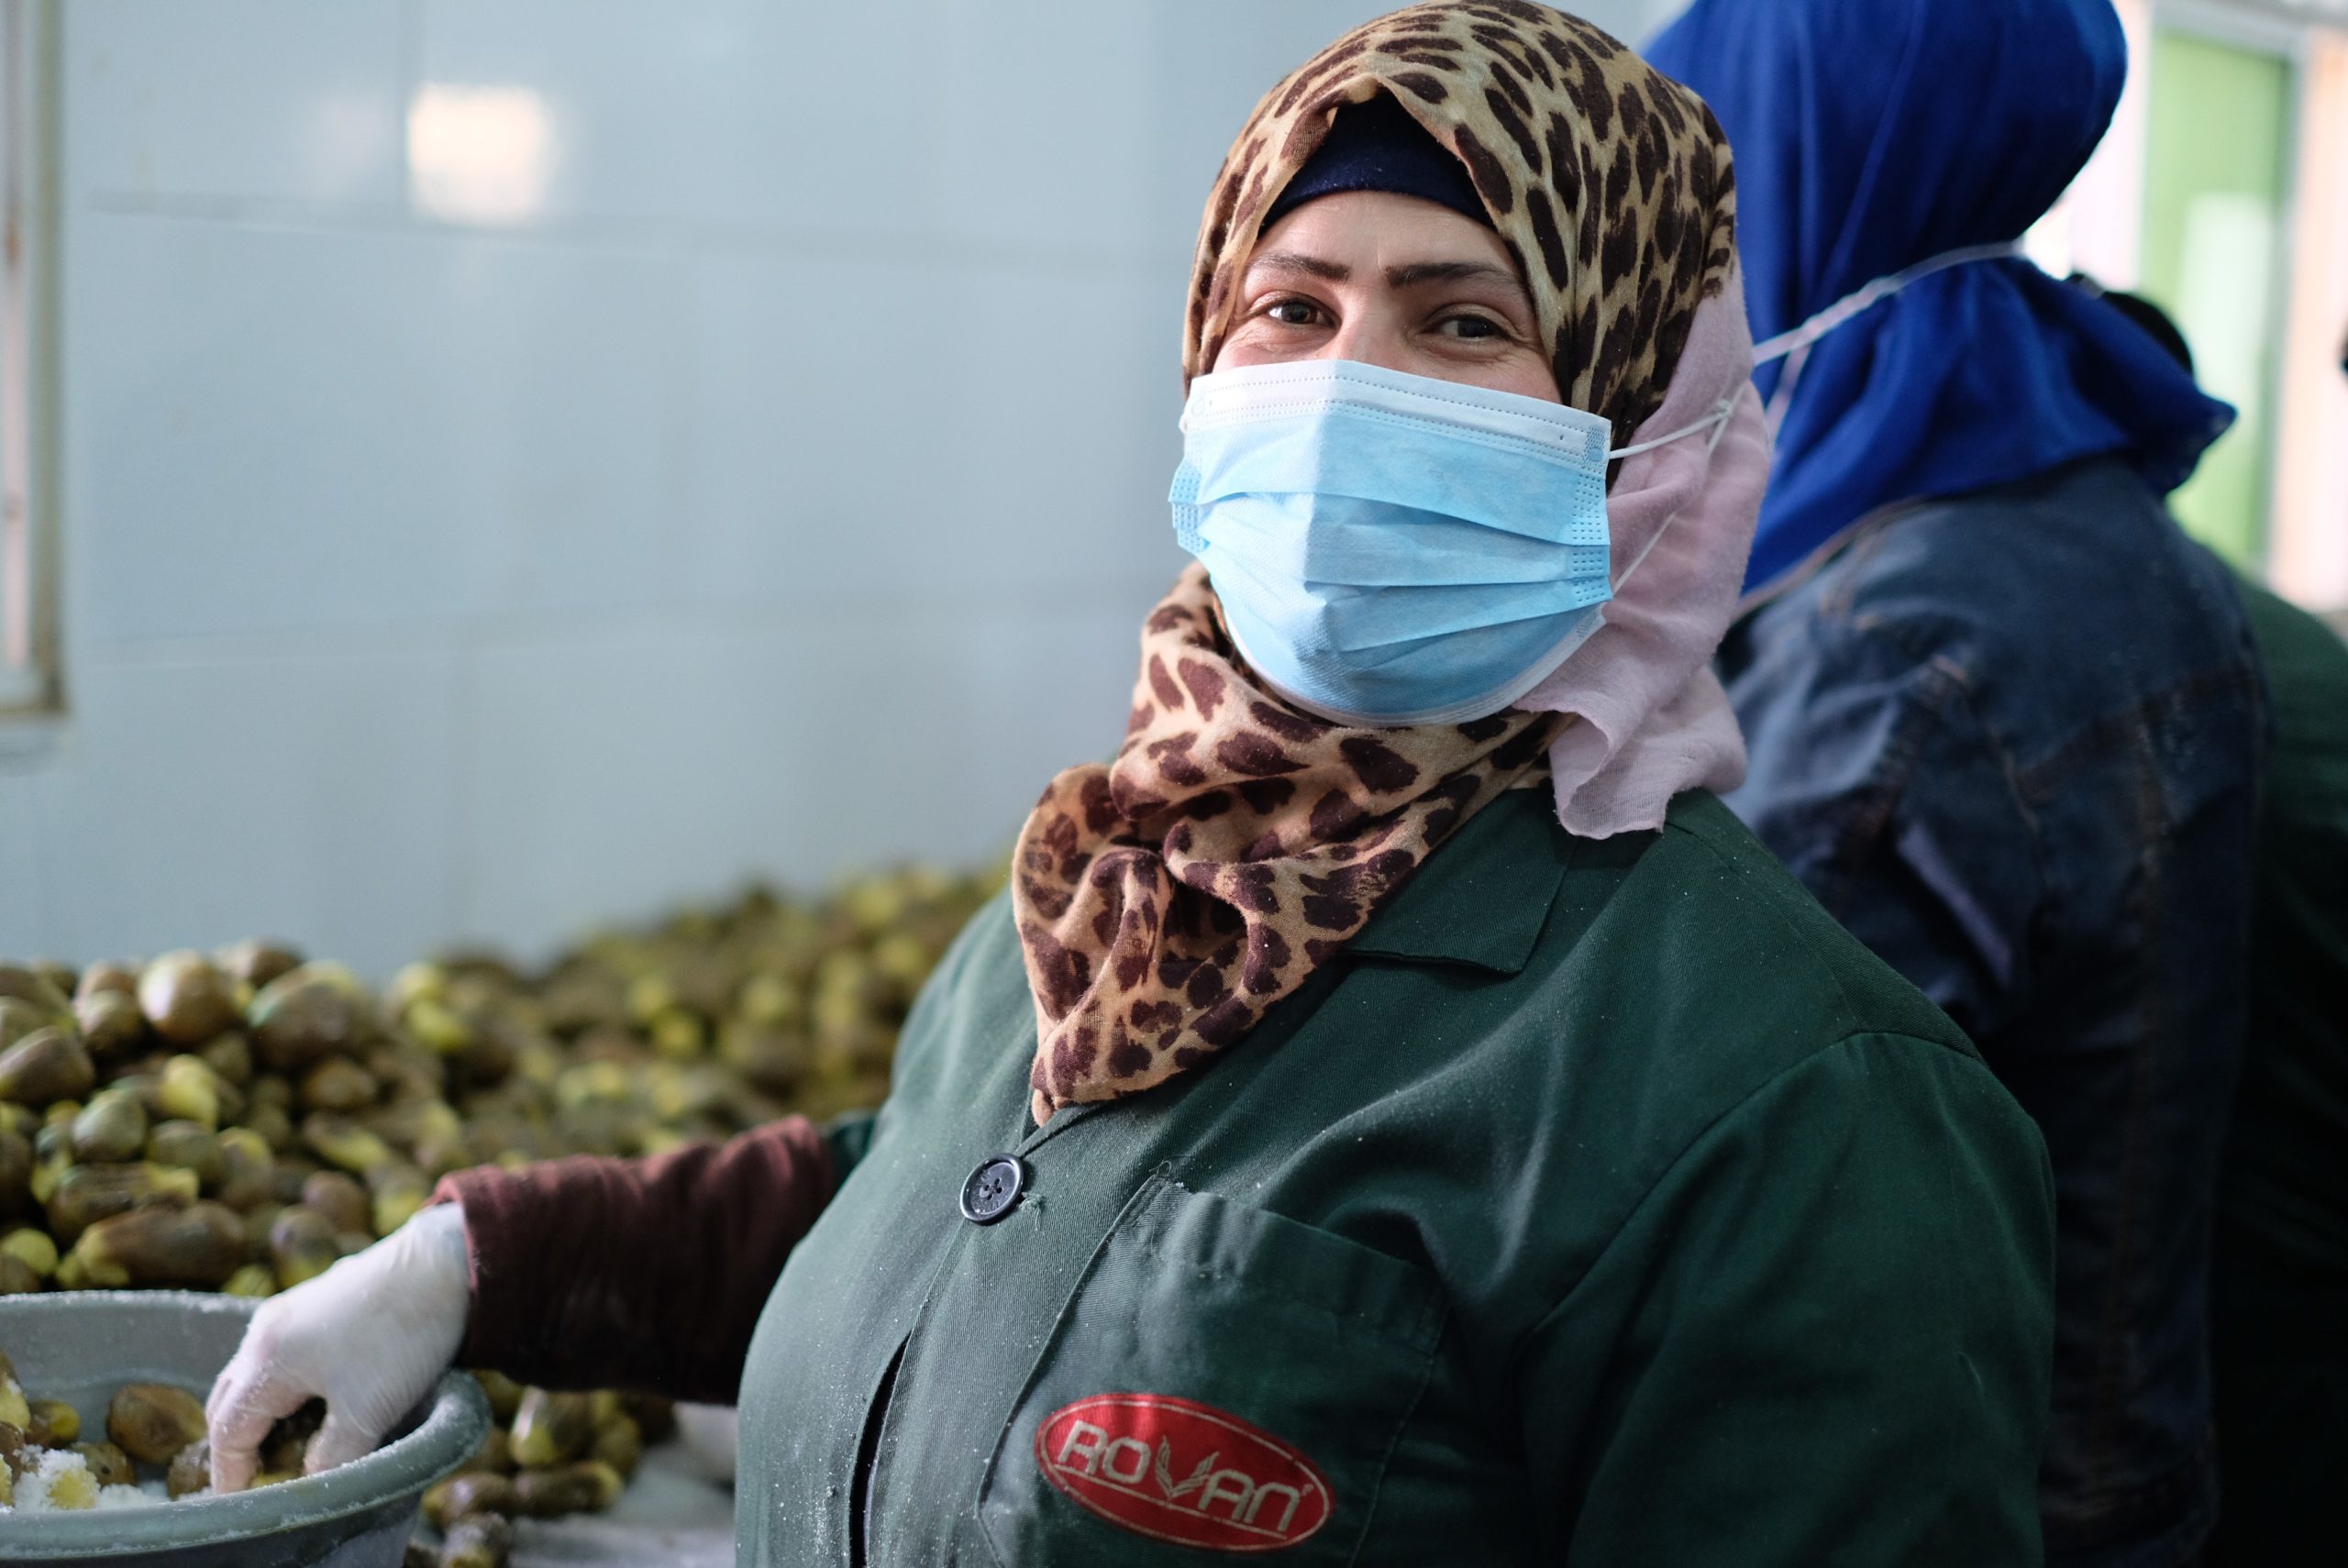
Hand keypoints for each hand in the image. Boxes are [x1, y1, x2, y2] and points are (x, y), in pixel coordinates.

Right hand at [206, 1203, 470, 1490]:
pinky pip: (279, 1352)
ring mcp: (289, 1310)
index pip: (228, 1430)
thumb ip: (330, 1459)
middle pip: (231, 1399)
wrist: (444, 1264)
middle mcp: (265, 1331)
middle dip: (237, 1442)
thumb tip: (308, 1482)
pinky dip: (282, 1384)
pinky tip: (313, 1400)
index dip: (230, 1473)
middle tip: (258, 1477)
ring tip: (286, 1444)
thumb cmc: (400, 1339)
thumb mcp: (366, 1413)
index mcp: (267, 1359)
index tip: (239, 1503)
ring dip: (261, 1411)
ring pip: (255, 1373)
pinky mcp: (315, 1300)